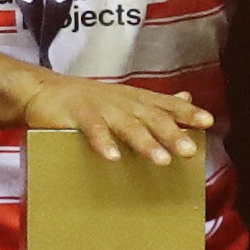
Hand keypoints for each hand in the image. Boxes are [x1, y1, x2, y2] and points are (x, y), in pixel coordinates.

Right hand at [21, 71, 208, 168]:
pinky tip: (113, 158)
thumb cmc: (89, 99)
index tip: (208, 122)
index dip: (187, 111)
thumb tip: (187, 96)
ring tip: (161, 160)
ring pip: (127, 125)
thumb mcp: (126, 98)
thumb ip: (156, 101)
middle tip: (190, 150)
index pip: (166, 104)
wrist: (41, 89)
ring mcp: (100, 107)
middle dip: (172, 133)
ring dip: (145, 142)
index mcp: (135, 99)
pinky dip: (102, 142)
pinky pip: (91, 129)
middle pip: (151, 117)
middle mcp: (122, 102)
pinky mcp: (75, 115)